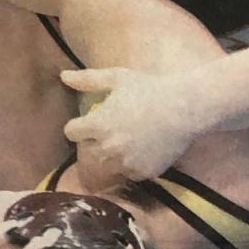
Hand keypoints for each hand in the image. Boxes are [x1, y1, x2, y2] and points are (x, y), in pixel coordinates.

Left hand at [61, 67, 196, 180]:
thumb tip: (63, 76)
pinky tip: (145, 149)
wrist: (185, 108)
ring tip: (129, 140)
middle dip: (95, 142)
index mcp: (98, 124)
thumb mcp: (118, 78)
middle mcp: (108, 147)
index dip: (79, 126)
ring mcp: (125, 163)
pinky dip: (133, 164)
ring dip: (113, 155)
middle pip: (88, 151)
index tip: (90, 121)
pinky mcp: (142, 173)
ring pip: (108, 165)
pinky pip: (129, 172)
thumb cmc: (150, 89)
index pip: (71, 132)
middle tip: (114, 130)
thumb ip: (88, 79)